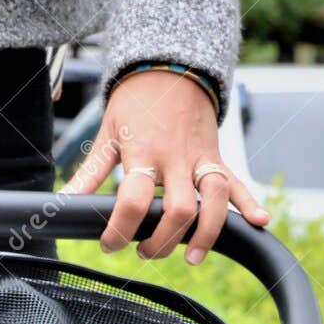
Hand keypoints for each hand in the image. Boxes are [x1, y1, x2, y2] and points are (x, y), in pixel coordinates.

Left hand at [65, 70, 268, 264]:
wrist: (170, 65)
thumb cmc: (135, 102)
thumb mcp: (107, 133)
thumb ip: (89, 173)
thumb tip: (64, 204)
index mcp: (144, 152)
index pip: (134, 201)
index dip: (119, 231)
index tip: (109, 244)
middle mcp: (176, 158)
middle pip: (180, 210)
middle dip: (163, 241)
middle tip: (144, 251)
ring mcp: (201, 158)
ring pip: (215, 200)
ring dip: (207, 233)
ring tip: (191, 257)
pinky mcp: (218, 157)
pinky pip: (238, 182)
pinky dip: (250, 202)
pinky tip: (260, 221)